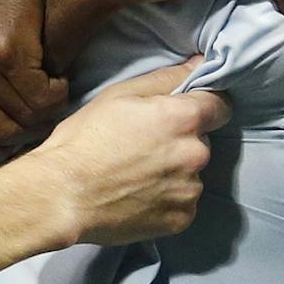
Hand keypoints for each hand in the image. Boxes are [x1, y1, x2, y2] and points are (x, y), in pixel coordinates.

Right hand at [32, 59, 228, 246]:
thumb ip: (167, 78)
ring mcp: (190, 191)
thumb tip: (200, 64)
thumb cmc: (86, 138)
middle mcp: (196, 155)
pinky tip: (138, 195)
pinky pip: (184, 202)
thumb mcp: (120, 95)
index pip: (221, 105)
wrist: (63, 195)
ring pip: (192, 173)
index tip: (183, 111)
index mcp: (184, 119)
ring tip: (137, 174)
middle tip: (144, 145)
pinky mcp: (182, 220)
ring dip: (175, 171)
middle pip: (202, 140)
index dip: (204, 105)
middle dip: (181, 140)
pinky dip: (168, 198)